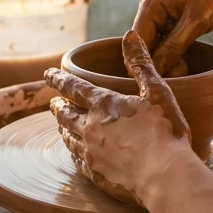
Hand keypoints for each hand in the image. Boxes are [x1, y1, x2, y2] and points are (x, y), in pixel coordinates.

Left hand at [44, 32, 195, 204]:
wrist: (164, 176)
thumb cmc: (164, 131)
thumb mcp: (156, 91)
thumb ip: (141, 64)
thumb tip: (129, 36)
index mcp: (104, 104)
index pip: (74, 87)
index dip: (59, 79)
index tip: (48, 74)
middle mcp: (90, 127)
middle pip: (65, 113)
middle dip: (58, 105)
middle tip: (53, 101)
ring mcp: (91, 153)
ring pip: (68, 137)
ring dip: (63, 127)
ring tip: (61, 124)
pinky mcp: (96, 175)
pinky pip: (77, 160)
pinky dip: (72, 152)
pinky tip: (74, 152)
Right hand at [133, 0, 212, 75]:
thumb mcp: (197, 21)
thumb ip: (174, 46)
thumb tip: (156, 70)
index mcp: (152, 1)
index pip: (138, 38)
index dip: (144, 60)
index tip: (158, 80)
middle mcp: (152, 6)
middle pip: (145, 43)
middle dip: (158, 62)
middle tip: (177, 77)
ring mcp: (163, 14)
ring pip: (156, 45)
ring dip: (167, 60)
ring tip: (183, 71)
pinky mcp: (174, 21)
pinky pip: (167, 43)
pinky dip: (174, 55)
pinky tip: (184, 65)